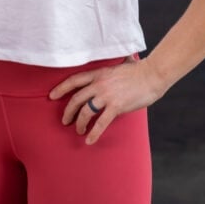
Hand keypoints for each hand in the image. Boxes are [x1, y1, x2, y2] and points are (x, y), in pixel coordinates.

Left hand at [48, 56, 166, 144]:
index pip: (73, 80)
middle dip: (68, 111)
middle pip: (76, 99)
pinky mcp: (116, 107)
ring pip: (86, 112)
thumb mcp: (118, 65)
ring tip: (77, 130)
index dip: (61, 88)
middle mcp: (99, 84)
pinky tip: (89, 140)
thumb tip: (111, 63)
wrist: (152, 75)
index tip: (52, 96)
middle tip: (65, 120)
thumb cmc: (138, 70)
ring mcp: (106, 96)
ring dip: (79, 123)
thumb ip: (110, 68)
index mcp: (98, 73)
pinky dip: (93, 133)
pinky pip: (101, 123)